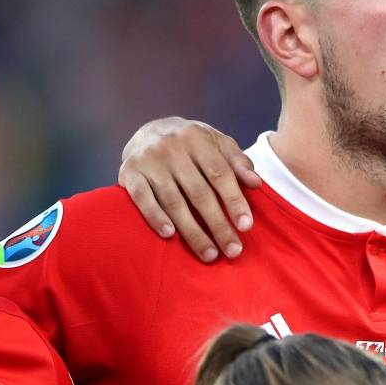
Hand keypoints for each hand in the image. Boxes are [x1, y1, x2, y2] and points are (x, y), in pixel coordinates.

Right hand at [117, 117, 260, 262]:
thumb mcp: (216, 143)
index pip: (220, 174)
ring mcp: (149, 161)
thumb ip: (237, 161)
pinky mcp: (129, 173)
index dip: (234, 201)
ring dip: (192, 231)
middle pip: (199, 193)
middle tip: (233, 250)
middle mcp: (172, 148)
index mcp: (198, 139)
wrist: (148, 130)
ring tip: (209, 254)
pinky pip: (143, 199)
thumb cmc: (191, 144)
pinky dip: (155, 217)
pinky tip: (169, 235)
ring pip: (173, 201)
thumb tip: (256, 183)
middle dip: (218, 225)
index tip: (246, 227)